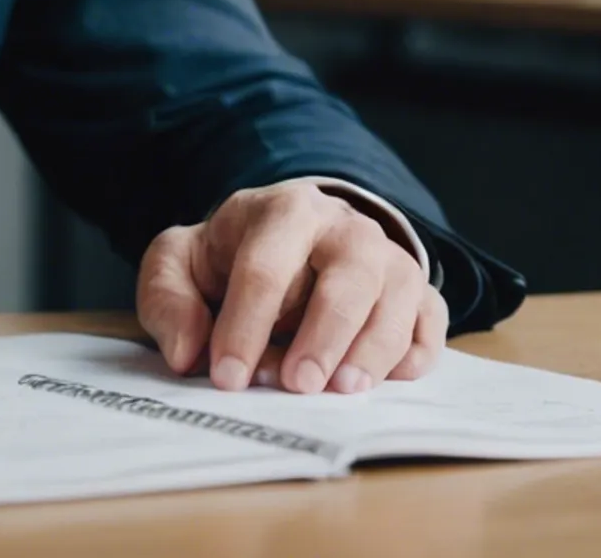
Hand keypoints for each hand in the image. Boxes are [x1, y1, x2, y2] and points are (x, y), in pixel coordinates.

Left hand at [134, 178, 445, 394]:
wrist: (291, 237)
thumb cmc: (231, 257)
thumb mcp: (181, 263)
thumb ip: (168, 299)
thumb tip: (187, 354)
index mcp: (283, 210)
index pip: (266, 266)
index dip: (246, 324)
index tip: (228, 377)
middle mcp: (344, 227)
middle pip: (348, 275)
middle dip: (323, 334)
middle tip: (297, 385)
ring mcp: (388, 257)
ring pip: (398, 296)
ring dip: (373, 347)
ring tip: (344, 389)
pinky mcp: (418, 292)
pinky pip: (432, 320)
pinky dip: (418, 351)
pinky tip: (390, 378)